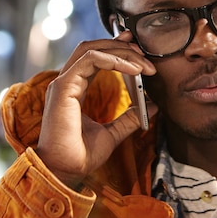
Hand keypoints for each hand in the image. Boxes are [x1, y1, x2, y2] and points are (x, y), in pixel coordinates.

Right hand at [35, 33, 156, 188]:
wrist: (65, 172)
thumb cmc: (81, 155)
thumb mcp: (112, 133)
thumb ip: (129, 117)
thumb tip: (153, 106)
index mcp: (74, 88)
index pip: (94, 56)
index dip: (116, 48)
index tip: (139, 51)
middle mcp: (67, 82)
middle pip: (93, 47)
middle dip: (121, 45)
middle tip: (145, 55)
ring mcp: (63, 83)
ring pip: (92, 49)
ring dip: (121, 52)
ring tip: (143, 64)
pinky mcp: (64, 87)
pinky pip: (90, 60)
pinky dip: (113, 60)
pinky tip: (133, 70)